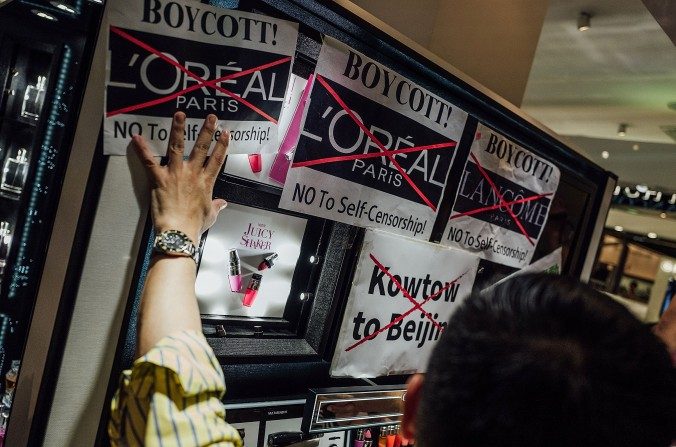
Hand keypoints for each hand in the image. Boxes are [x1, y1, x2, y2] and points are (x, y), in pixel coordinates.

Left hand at [132, 112, 228, 242]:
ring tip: (180, 115)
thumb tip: (223, 204)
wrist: (180, 232)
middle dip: (207, 131)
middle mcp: (193, 174)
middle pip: (201, 148)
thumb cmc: (194, 226)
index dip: (222, 145)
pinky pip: (149, 162)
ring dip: (179, 130)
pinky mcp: (160, 179)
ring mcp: (176, 175)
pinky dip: (142, 149)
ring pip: (177, 147)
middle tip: (211, 117)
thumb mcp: (210, 215)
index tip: (226, 133)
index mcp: (206, 183)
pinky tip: (137, 137)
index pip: (217, 160)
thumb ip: (216, 206)